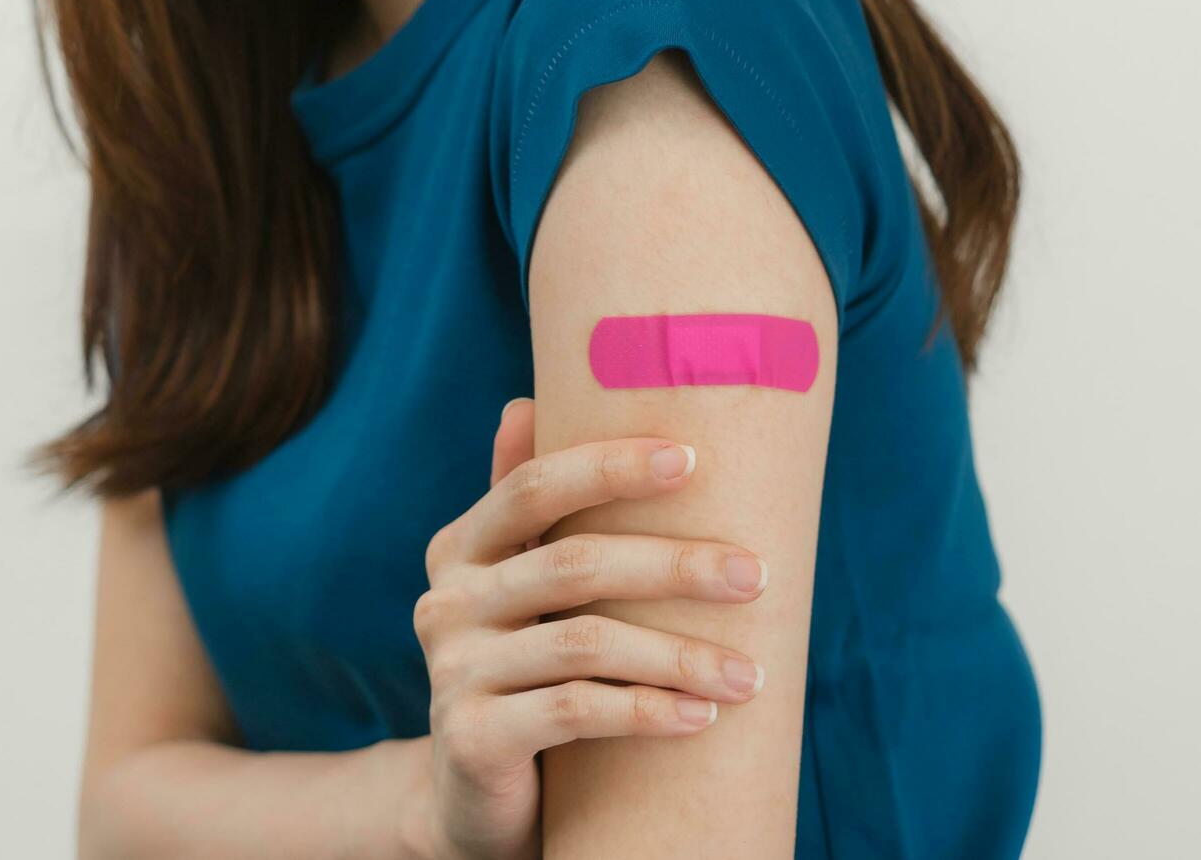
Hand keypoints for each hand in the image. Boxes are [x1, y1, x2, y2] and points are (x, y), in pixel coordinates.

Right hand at [403, 399, 770, 859]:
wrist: (474, 797)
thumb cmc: (524, 675)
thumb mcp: (521, 591)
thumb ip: (524, 510)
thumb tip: (524, 401)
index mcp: (462, 550)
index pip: (535, 487)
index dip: (611, 467)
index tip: (695, 459)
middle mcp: (445, 602)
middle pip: (574, 562)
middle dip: (675, 565)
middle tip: (755, 576)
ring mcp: (451, 671)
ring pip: (585, 643)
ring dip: (680, 654)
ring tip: (749, 673)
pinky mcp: (471, 737)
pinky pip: (576, 711)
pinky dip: (648, 710)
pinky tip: (701, 715)